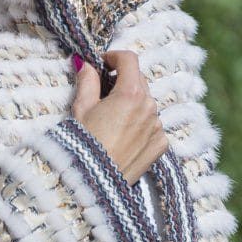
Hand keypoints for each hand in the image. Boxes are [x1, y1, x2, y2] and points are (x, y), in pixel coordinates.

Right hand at [72, 49, 168, 184]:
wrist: (94, 183)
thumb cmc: (84, 145)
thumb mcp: (81, 109)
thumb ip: (86, 81)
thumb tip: (85, 64)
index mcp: (130, 93)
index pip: (129, 60)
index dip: (115, 57)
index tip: (104, 63)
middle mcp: (149, 107)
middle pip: (139, 81)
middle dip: (123, 81)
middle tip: (103, 92)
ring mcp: (157, 127)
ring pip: (146, 104)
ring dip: (132, 104)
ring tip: (112, 121)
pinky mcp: (160, 145)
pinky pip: (152, 126)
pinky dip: (140, 125)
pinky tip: (123, 137)